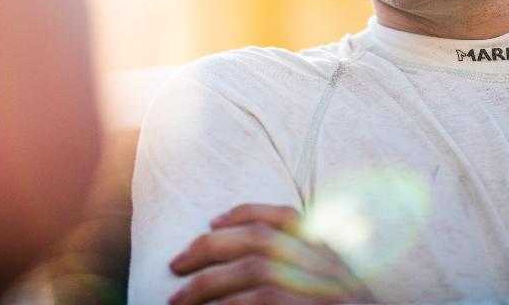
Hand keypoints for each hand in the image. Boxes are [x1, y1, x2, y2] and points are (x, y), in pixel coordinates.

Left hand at [168, 203, 374, 303]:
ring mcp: (328, 292)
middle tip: (175, 265)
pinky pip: (264, 301)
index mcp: (332, 256)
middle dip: (210, 249)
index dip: (245, 212)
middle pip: (262, 240)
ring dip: (208, 284)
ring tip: (178, 300)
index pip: (287, 216)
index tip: (211, 222)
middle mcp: (332, 267)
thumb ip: (300, 270)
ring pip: (258, 270)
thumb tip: (239, 264)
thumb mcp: (328, 291)